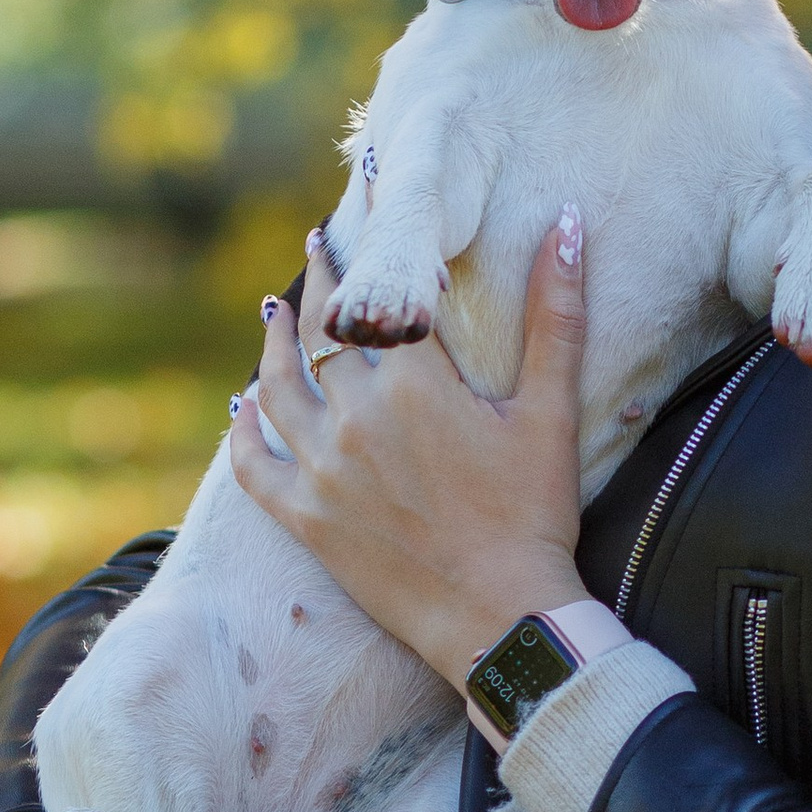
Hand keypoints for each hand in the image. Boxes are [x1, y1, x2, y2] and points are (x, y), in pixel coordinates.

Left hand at [229, 214, 588, 689]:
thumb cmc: (534, 515)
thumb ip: (556, 314)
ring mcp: (322, 469)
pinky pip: (252, 464)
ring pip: (276, 385)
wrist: (500, 617)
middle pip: (322, 329)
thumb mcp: (550, 411)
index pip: (384, 288)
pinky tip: (242, 405)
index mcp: (415, 384)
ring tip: (274, 308)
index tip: (362, 195)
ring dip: (273, 340)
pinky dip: (242, 429)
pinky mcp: (305, 518)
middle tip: (318, 241)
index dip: (373, 238)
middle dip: (321, 279)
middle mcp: (356, 417)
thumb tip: (569, 225)